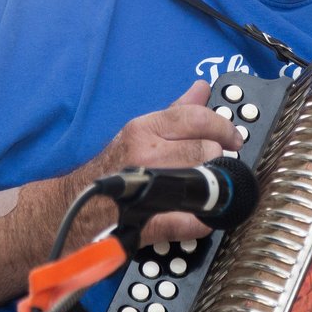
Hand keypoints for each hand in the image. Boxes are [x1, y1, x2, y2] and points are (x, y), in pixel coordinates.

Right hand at [83, 80, 243, 247]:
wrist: (77, 205)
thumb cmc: (114, 168)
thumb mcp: (142, 131)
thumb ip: (176, 111)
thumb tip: (201, 88)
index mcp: (144, 130)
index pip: (196, 118)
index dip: (223, 127)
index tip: (234, 137)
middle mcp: (145, 155)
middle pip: (206, 150)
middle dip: (216, 159)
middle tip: (213, 165)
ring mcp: (149, 188)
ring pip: (204, 180)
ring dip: (211, 185)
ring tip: (203, 186)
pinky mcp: (152, 223)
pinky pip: (194, 221)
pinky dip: (203, 221)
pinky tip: (199, 216)